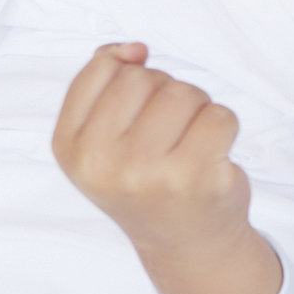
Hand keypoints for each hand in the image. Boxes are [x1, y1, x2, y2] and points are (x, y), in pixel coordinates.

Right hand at [52, 42, 277, 293]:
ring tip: (188, 143)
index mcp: (69, 147)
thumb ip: (106, 80)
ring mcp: (147, 172)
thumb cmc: (146, 177)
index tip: (138, 113)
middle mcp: (101, 162)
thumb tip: (134, 50)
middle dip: (165, 93)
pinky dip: (224, 127)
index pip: (102, 69)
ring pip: (185, 92)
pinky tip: (212, 155)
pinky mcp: (194, 178)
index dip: (130, 78)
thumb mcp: (103, 135)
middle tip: (167, 135)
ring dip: (197, 108)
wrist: (185, 243)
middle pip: (144, 78)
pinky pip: (220, 116)